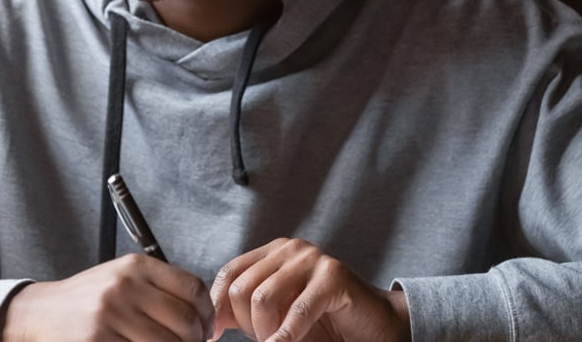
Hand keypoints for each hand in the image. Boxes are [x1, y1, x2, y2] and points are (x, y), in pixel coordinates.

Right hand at [0, 254, 213, 341]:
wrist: (40, 313)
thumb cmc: (88, 300)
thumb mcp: (122, 279)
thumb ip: (159, 289)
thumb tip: (203, 318)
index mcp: (135, 266)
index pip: (193, 288)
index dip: (207, 314)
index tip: (206, 329)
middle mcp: (125, 286)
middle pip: (185, 320)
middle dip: (194, 341)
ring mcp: (111, 314)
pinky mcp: (98, 340)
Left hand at [209, 238, 409, 341]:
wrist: (373, 328)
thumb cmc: (321, 325)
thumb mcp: (274, 317)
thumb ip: (242, 313)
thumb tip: (208, 321)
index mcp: (272, 253)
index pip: (229, 274)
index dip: (218, 307)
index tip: (214, 335)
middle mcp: (290, 249)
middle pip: (242, 288)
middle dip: (247, 325)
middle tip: (265, 340)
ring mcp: (312, 258)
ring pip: (263, 297)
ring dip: (266, 332)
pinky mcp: (333, 276)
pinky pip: (298, 310)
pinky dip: (286, 336)